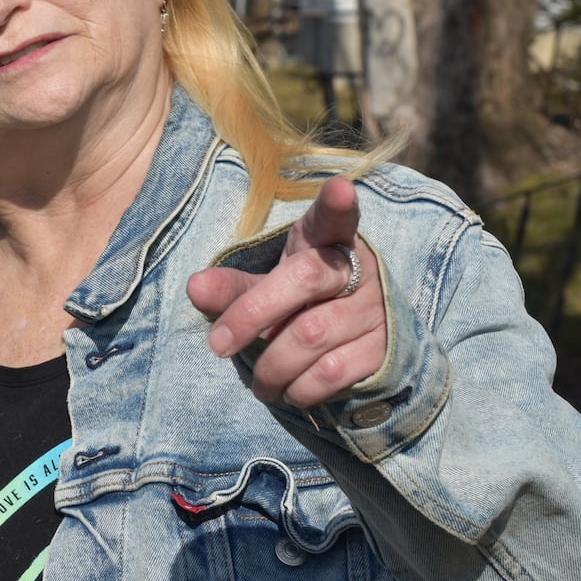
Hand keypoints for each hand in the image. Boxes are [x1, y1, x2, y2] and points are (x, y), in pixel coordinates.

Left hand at [186, 176, 386, 408]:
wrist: (356, 343)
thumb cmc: (299, 304)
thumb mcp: (266, 287)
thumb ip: (233, 288)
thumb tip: (194, 286)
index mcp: (325, 240)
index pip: (333, 217)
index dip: (336, 204)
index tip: (339, 189)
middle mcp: (357, 268)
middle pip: (304, 279)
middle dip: (251, 314)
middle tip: (217, 344)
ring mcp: (376, 308)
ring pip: (312, 334)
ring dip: (272, 366)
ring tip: (258, 382)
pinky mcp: (386, 349)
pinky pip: (333, 372)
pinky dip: (301, 389)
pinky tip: (291, 391)